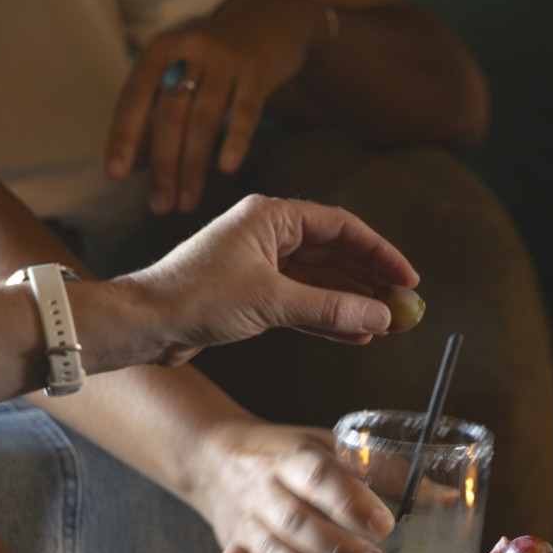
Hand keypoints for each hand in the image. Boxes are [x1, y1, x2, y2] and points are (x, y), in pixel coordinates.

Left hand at [105, 0, 324, 213]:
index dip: (123, 137)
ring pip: (203, 120)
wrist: (275, 21)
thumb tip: (135, 164)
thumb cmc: (220, 58)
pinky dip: (234, 141)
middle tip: (161, 206)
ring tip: (187, 201)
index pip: (134, 97)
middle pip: (170, 116)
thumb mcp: (184, 71)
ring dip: (194, 167)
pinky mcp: (258, 70)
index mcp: (161, 49)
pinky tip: (227, 169)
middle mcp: (190, 50)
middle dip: (163, 166)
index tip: (116, 175)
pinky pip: (244, 111)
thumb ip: (159, 111)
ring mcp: (225, 59)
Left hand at [116, 194, 421, 366]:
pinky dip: (328, 318)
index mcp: (271, 216)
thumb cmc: (194, 297)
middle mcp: (268, 234)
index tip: (408, 278)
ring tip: (386, 325)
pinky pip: (303, 302)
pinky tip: (355, 335)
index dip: (380, 252)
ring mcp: (261, 264)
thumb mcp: (271, 301)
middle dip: (370, 281)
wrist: (144, 324)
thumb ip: (330, 309)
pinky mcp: (253, 293)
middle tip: (403, 306)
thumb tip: (380, 317)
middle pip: (335, 253)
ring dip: (352, 302)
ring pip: (321, 281)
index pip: (341, 227)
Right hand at [185, 418, 399, 552]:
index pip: (320, 476)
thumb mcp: (331, 445)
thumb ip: (385, 470)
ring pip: (271, 550)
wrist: (216, 454)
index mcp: (293, 458)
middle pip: (297, 520)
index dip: (351, 501)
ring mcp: (246, 520)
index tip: (384, 525)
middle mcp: (265, 489)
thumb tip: (445, 497)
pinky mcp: (231, 545)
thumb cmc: (285, 453)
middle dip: (337, 547)